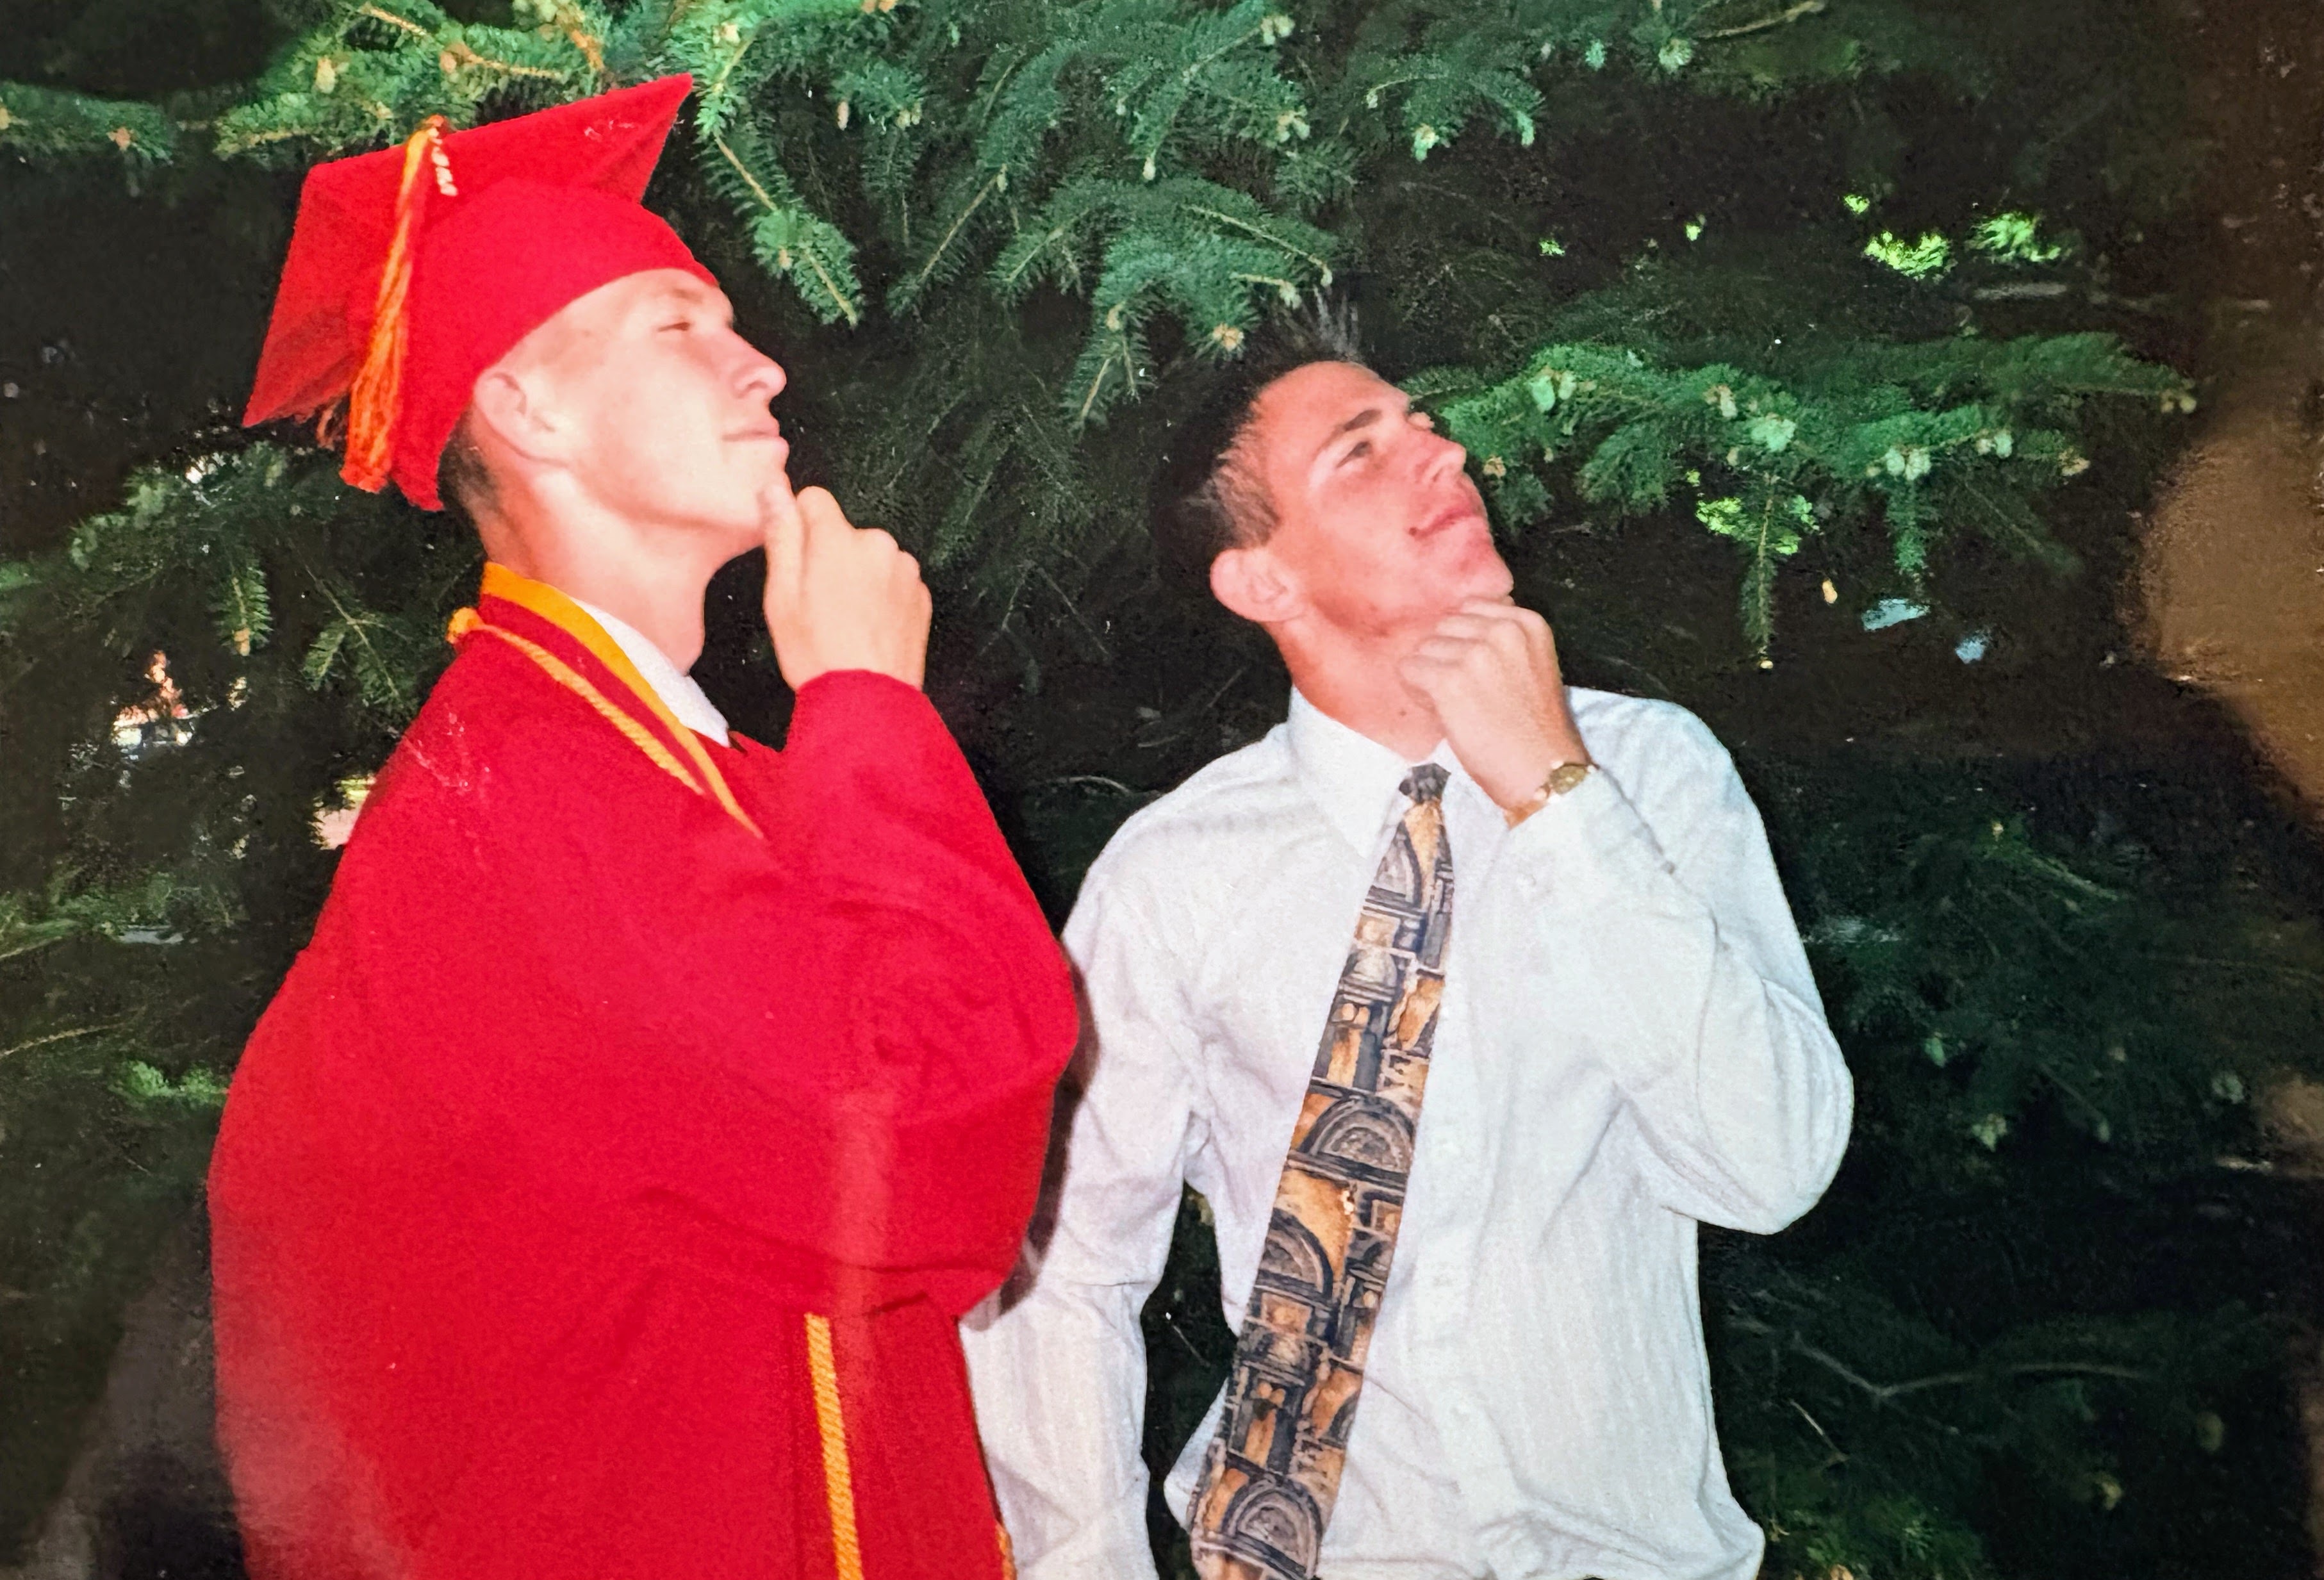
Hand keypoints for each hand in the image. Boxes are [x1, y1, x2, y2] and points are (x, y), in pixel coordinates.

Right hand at [761, 482, 930, 690]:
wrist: (869, 702)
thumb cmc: (817, 652)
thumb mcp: (781, 595)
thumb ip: (782, 535)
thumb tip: (775, 489)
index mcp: (839, 539)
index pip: (814, 500)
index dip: (799, 526)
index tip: (796, 562)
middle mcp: (879, 544)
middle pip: (845, 533)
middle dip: (830, 557)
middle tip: (819, 605)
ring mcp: (906, 570)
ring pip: (871, 558)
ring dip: (859, 577)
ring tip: (846, 622)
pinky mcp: (922, 595)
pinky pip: (893, 581)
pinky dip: (881, 597)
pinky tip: (869, 629)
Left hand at [1397, 599, 1589, 810]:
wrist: (1542, 771)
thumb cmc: (1535, 727)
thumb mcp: (1533, 664)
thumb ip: (1503, 638)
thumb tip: (1457, 621)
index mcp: (1527, 622)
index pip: (1471, 607)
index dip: (1464, 639)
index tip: (1477, 670)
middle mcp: (1502, 630)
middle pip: (1444, 626)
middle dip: (1445, 655)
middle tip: (1463, 691)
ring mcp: (1474, 654)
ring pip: (1424, 648)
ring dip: (1429, 675)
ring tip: (1455, 704)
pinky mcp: (1449, 681)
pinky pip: (1409, 670)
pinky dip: (1416, 691)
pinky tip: (1440, 710)